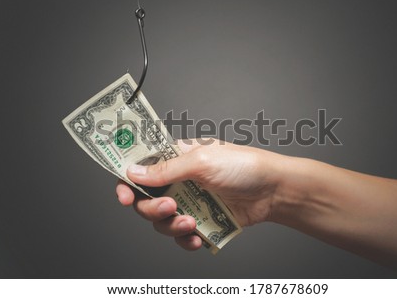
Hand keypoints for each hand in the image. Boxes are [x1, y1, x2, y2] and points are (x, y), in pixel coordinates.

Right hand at [116, 139, 280, 250]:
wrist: (273, 190)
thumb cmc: (244, 166)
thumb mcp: (202, 162)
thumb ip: (166, 170)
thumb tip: (133, 172)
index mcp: (177, 158)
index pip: (142, 167)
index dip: (128, 181)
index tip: (123, 196)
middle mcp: (179, 179)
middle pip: (146, 199)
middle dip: (152, 207)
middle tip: (170, 206)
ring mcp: (190, 201)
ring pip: (161, 220)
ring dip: (170, 225)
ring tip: (190, 223)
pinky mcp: (201, 220)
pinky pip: (181, 235)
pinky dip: (185, 239)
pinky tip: (197, 237)